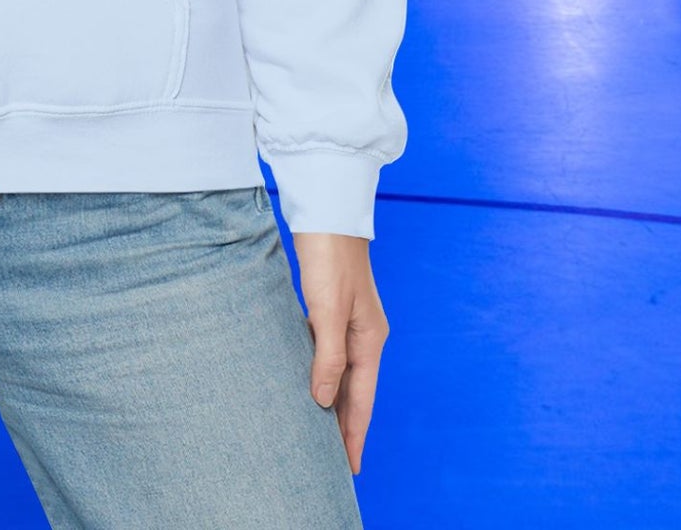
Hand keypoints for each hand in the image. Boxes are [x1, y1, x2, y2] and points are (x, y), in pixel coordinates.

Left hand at [288, 231, 388, 475]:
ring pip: (342, 373)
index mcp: (369, 340)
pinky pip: (330, 353)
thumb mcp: (327, 310)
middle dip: (346, 426)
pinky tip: (310, 382)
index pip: (362, 401)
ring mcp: (349, 322)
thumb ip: (328, 356)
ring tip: (320, 431)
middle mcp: (364, 335)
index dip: (353, 435)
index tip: (349, 468)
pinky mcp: (333, 308)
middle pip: (355, 391)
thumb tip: (324, 401)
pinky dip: (323, 374)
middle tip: (333, 462)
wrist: (328, 212)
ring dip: (333, 401)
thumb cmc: (329, 258)